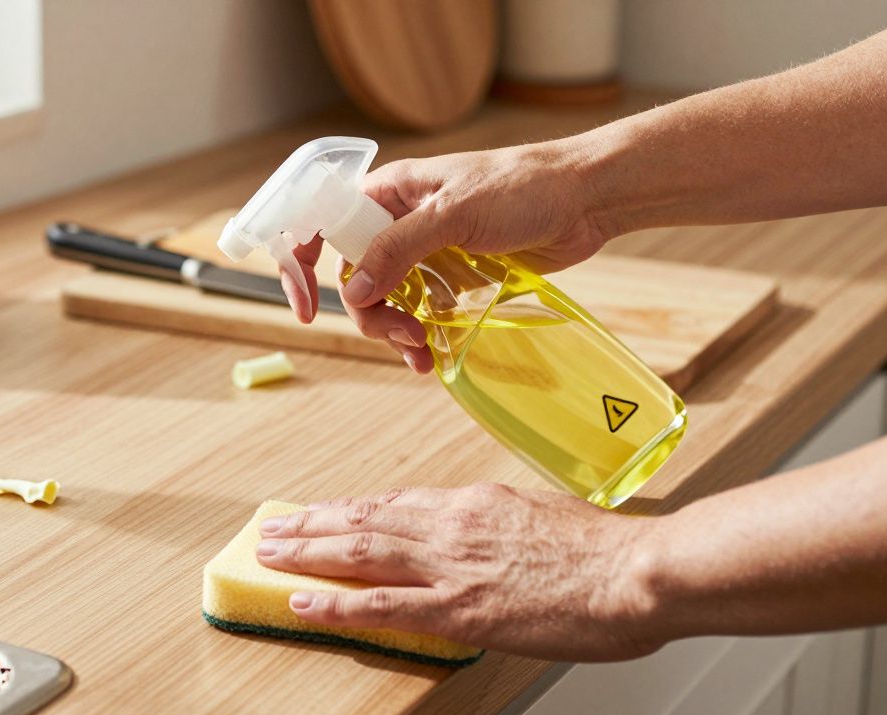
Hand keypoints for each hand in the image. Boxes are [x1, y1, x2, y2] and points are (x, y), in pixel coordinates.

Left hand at [254, 484, 664, 661]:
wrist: (639, 572)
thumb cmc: (607, 551)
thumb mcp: (544, 517)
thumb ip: (502, 523)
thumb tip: (486, 533)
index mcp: (476, 502)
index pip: (398, 503)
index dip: (352, 510)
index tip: (324, 512)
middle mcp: (453, 524)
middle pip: (366, 519)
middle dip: (313, 525)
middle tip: (275, 529)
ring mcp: (451, 564)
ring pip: (361, 551)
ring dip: (308, 552)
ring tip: (270, 554)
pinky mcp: (457, 607)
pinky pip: (379, 604)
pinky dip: (335, 600)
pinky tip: (302, 600)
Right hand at [282, 143, 610, 374]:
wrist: (586, 199)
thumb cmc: (524, 187)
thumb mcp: (454, 213)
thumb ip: (399, 249)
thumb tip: (354, 290)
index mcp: (387, 192)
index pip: (320, 223)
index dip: (300, 263)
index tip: (305, 308)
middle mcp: (398, 221)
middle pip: (354, 277)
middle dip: (371, 313)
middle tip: (405, 334)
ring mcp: (426, 251)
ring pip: (386, 301)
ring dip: (394, 332)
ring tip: (423, 352)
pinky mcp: (454, 276)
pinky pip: (420, 312)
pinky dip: (419, 336)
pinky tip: (432, 355)